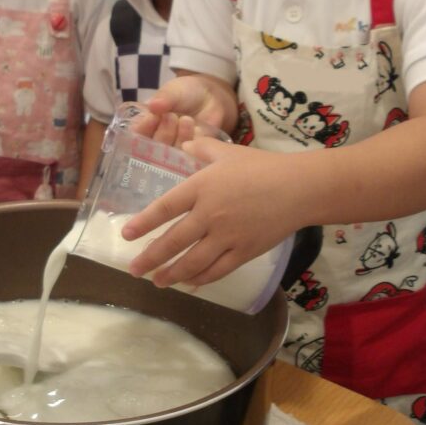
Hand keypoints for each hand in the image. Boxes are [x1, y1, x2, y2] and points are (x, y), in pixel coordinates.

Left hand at [121, 137, 298, 287]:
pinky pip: (217, 270)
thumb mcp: (228, 152)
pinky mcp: (244, 252)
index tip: (126, 235)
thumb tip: (184, 143)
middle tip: (134, 269)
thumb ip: (202, 147)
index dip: (144, 223)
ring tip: (157, 281)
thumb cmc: (262, 167)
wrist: (299, 188)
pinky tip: (189, 282)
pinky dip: (200, 279)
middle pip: (173, 242)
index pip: (165, 208)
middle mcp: (210, 215)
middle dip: (150, 258)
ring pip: (192, 262)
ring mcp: (227, 237)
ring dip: (171, 274)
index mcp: (202, 187)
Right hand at [133, 75, 236, 146]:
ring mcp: (174, 150)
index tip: (152, 117)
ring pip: (171, 154)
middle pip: (152, 149)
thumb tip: (153, 105)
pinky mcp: (192, 155)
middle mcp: (157, 141)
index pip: (136, 134)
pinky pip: (189, 156)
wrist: (211, 95)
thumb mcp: (173, 90)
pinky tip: (196, 129)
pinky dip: (191, 143)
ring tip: (187, 119)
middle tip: (172, 116)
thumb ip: (164, 98)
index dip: (142, 129)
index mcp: (146, 125)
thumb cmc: (185, 92)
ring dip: (178, 137)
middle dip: (162, 133)